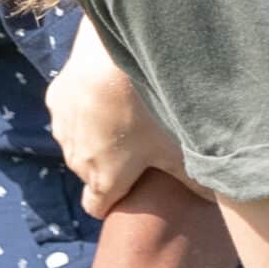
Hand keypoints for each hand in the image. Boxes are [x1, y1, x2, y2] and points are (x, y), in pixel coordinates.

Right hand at [46, 33, 182, 216]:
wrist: (110, 60)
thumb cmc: (145, 112)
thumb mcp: (174, 147)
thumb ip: (191, 177)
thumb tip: (212, 199)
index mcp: (103, 180)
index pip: (96, 208)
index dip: (111, 203)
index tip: (128, 191)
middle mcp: (77, 161)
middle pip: (89, 173)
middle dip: (107, 164)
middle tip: (134, 144)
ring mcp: (62, 130)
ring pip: (77, 141)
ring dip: (93, 134)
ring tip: (120, 112)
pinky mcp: (56, 99)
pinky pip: (69, 110)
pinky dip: (83, 106)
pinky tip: (103, 88)